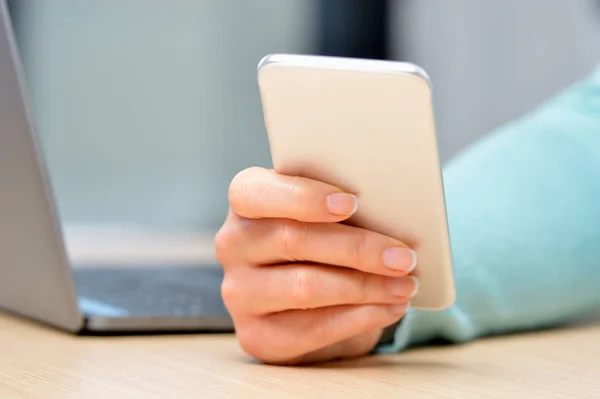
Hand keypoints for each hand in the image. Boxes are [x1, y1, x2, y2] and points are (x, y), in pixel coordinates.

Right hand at [215, 167, 417, 364]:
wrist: (311, 299)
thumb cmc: (324, 240)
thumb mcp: (328, 214)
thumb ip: (342, 206)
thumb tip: (392, 212)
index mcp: (245, 200)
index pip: (254, 192)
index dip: (303, 196)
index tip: (351, 203)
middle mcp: (232, 244)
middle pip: (291, 239)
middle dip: (356, 248)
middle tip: (403, 256)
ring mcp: (238, 292)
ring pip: (304, 286)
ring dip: (365, 287)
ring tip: (405, 285)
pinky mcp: (255, 334)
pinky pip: (310, 329)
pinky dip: (358, 318)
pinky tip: (388, 308)